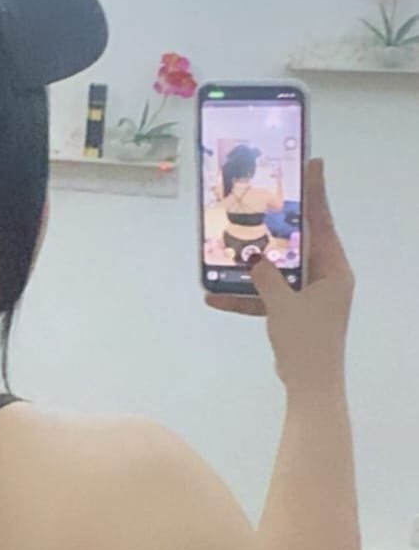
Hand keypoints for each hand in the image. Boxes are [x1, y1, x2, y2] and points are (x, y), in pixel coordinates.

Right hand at [206, 159, 353, 391]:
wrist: (310, 386)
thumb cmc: (306, 341)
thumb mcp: (282, 304)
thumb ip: (265, 277)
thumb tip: (252, 258)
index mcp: (334, 269)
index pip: (321, 223)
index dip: (314, 193)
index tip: (311, 163)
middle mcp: (325, 278)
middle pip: (297, 243)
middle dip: (274, 226)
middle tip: (258, 198)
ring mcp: (310, 297)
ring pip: (278, 270)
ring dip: (251, 266)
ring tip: (225, 248)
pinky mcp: (294, 315)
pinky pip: (267, 297)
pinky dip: (245, 297)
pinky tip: (214, 296)